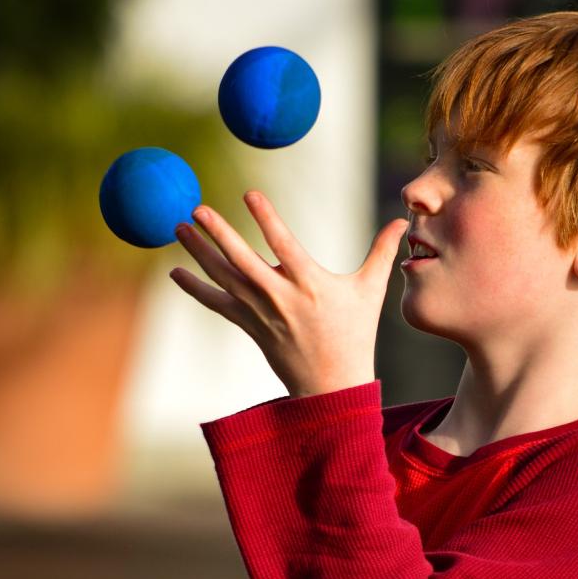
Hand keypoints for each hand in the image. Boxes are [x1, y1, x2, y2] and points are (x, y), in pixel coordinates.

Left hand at [169, 191, 407, 398]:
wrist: (331, 385)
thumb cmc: (355, 335)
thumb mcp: (371, 292)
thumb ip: (381, 253)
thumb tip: (401, 222)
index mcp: (310, 284)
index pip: (284, 244)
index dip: (266, 217)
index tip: (250, 193)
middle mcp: (281, 297)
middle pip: (242, 260)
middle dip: (218, 234)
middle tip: (197, 208)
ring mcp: (261, 313)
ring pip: (224, 278)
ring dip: (199, 253)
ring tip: (179, 227)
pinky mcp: (250, 326)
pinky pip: (217, 304)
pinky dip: (196, 288)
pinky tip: (176, 271)